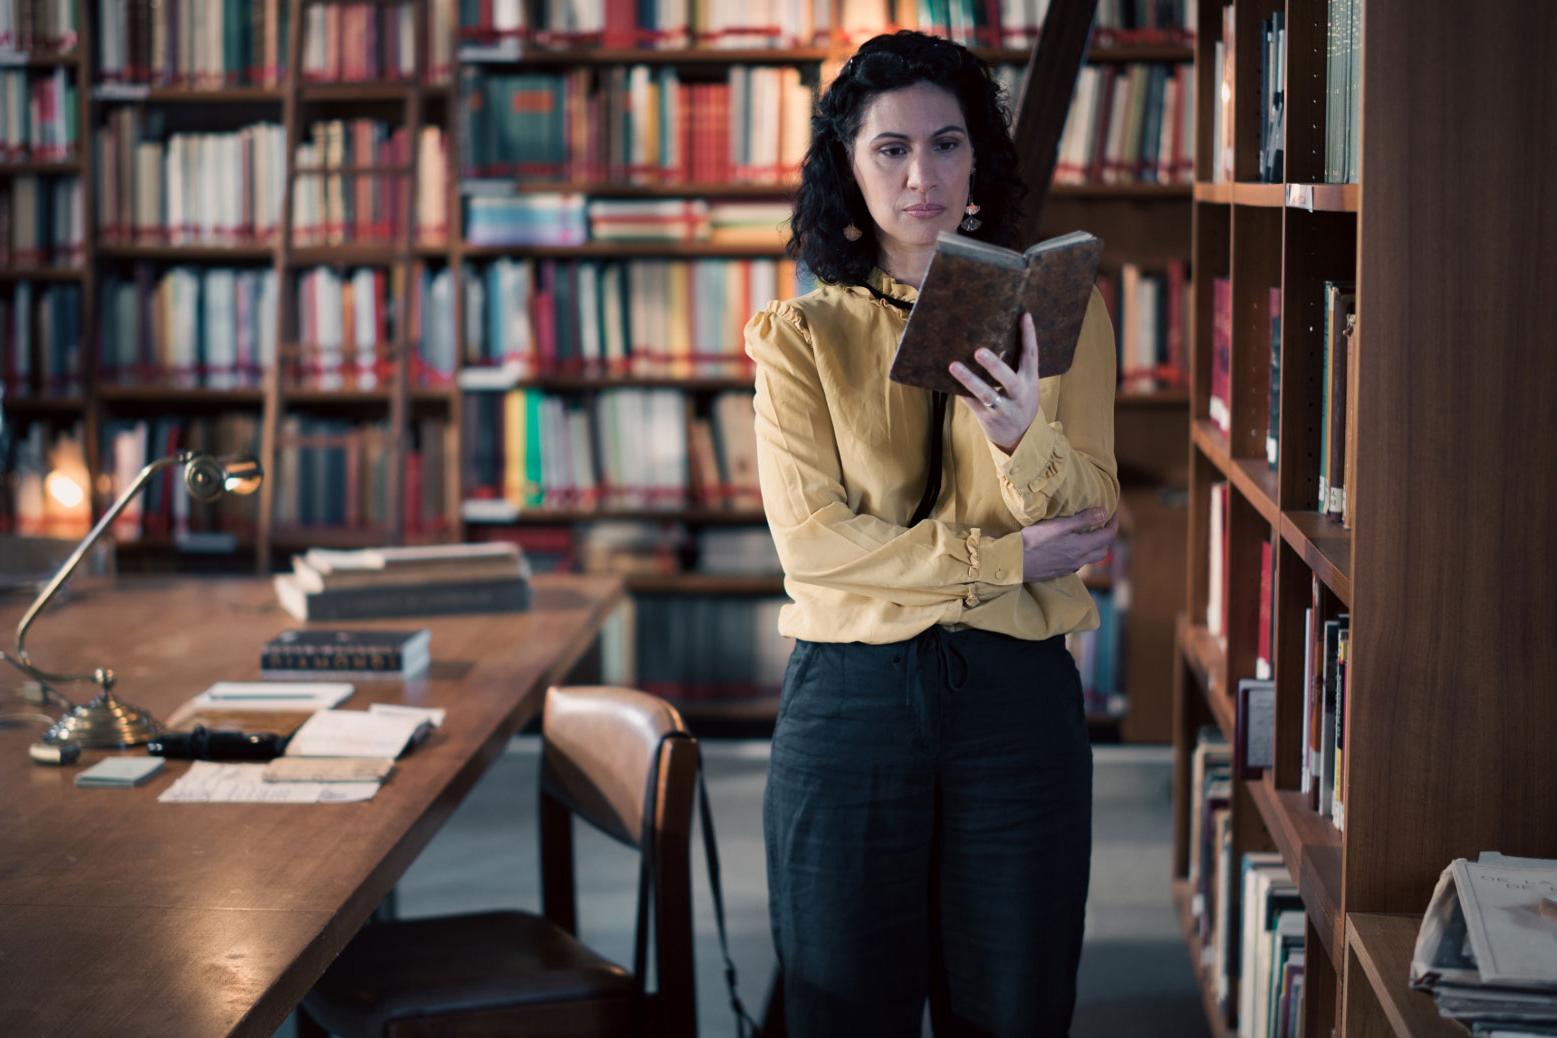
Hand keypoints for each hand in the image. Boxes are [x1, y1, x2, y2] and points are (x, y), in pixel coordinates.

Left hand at [948, 311, 1041, 453]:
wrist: (1021, 438)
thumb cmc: (1020, 403)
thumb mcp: (1026, 385)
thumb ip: (1016, 367)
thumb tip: (997, 335)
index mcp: (1031, 382)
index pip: (1032, 356)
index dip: (1029, 336)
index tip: (1023, 315)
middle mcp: (1019, 395)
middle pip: (1008, 379)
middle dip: (994, 365)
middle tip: (978, 351)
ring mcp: (1004, 409)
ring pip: (986, 394)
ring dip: (969, 380)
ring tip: (953, 365)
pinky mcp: (988, 419)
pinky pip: (972, 404)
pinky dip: (960, 392)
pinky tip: (946, 381)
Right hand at [1020, 508, 1118, 581]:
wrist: (1013, 562)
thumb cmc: (1033, 541)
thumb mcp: (1058, 525)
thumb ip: (1082, 519)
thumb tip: (1104, 513)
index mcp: (1081, 547)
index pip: (1108, 536)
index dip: (1114, 524)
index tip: (1112, 513)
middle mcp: (1078, 560)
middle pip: (1103, 550)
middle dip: (1107, 536)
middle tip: (1102, 524)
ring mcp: (1068, 568)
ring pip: (1091, 558)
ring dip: (1095, 546)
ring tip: (1088, 534)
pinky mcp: (1058, 572)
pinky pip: (1078, 563)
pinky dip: (1081, 553)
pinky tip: (1071, 547)